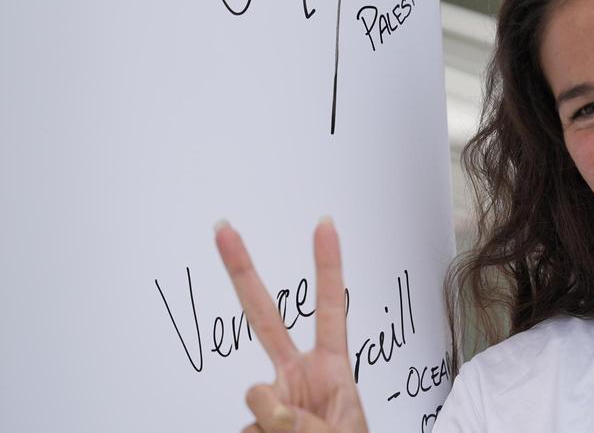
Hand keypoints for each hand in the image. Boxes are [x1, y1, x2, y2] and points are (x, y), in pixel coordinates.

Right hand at [215, 218, 368, 432]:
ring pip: (255, 404)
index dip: (328, 266)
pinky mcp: (254, 426)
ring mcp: (271, 402)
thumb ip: (303, 419)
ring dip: (276, 430)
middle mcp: (296, 377)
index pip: (329, 309)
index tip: (325, 223)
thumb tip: (262, 398)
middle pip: (264, 319)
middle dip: (243, 272)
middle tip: (223, 227)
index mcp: (330, 368)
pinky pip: (247, 431)